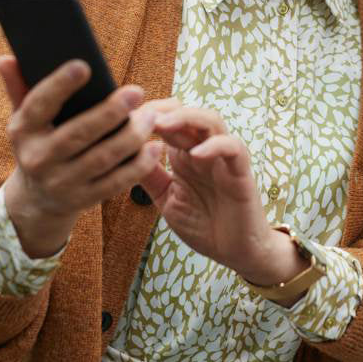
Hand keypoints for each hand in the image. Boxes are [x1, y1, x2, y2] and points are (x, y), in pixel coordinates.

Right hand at [0, 55, 161, 256]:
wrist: (37, 199)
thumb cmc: (38, 142)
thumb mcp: (25, 118)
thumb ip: (19, 86)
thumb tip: (6, 58)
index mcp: (23, 131)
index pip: (39, 105)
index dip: (60, 85)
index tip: (84, 66)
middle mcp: (38, 159)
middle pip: (77, 134)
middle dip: (109, 113)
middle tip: (136, 92)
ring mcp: (61, 183)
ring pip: (101, 159)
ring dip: (130, 137)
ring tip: (150, 117)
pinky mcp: (83, 200)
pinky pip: (115, 183)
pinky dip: (138, 166)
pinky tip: (155, 147)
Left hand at [142, 105, 305, 288]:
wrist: (234, 251)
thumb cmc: (203, 224)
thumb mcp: (166, 198)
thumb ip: (149, 175)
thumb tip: (121, 152)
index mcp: (184, 156)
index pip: (168, 121)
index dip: (148, 114)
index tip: (124, 118)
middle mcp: (204, 151)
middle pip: (188, 113)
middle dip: (162, 110)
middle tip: (140, 115)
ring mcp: (223, 159)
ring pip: (212, 121)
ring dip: (187, 117)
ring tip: (162, 124)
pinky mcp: (241, 173)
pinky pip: (233, 148)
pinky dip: (215, 145)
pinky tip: (195, 154)